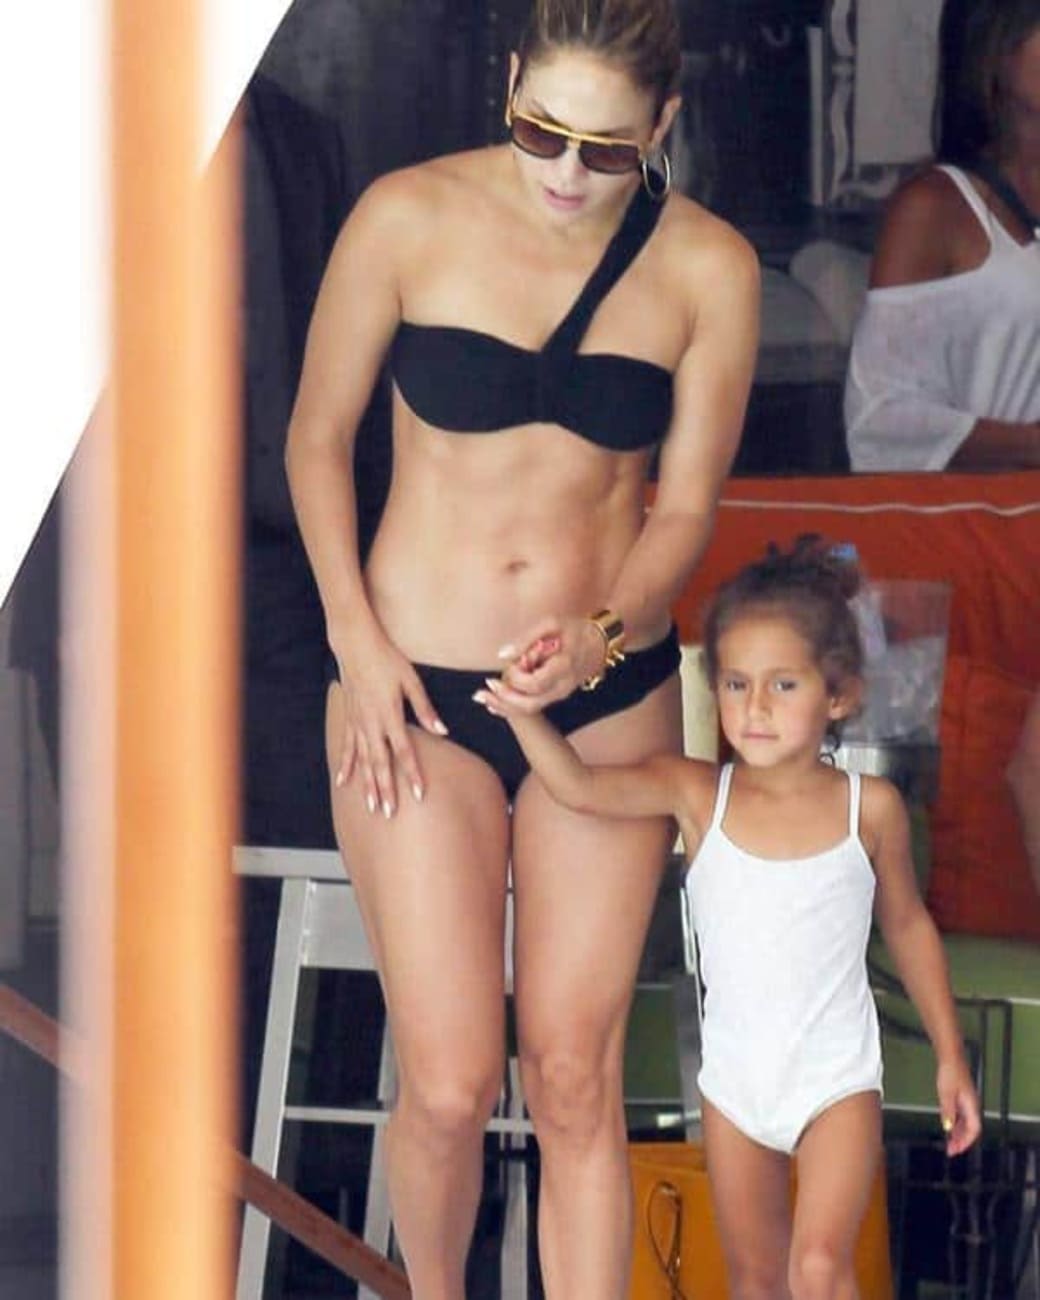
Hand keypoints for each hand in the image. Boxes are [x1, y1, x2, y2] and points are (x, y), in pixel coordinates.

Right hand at [331, 626, 446, 817]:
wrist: (355, 645)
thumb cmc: (387, 659)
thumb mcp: (411, 681)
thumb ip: (425, 708)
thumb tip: (443, 730)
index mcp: (390, 715)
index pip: (404, 751)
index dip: (412, 774)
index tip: (419, 794)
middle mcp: (372, 724)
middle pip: (381, 764)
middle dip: (387, 790)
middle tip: (390, 813)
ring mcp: (358, 723)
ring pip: (364, 761)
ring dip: (368, 785)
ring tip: (372, 807)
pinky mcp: (349, 718)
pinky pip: (348, 748)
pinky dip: (346, 766)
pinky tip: (344, 783)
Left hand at [493, 615, 609, 711]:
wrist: (599, 643)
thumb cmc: (574, 629)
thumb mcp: (552, 623)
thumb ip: (527, 638)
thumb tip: (502, 654)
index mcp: (563, 666)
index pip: (534, 683)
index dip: (515, 678)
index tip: (507, 665)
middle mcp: (562, 686)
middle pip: (529, 704)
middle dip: (503, 699)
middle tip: (482, 690)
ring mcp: (560, 694)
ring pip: (529, 709)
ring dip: (503, 706)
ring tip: (481, 698)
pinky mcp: (556, 696)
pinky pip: (533, 706)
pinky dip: (511, 707)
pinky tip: (493, 704)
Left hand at [936, 1056, 981, 1156]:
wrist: (951, 1057)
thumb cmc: (950, 1073)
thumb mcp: (946, 1093)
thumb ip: (948, 1111)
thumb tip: (948, 1128)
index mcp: (971, 1106)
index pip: (974, 1130)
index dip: (966, 1142)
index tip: (955, 1150)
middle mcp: (972, 1105)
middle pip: (971, 1128)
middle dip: (962, 1141)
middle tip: (950, 1150)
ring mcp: (967, 1101)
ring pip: (966, 1123)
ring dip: (959, 1134)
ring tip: (949, 1142)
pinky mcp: (962, 1097)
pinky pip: (962, 1116)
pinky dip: (956, 1124)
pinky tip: (949, 1127)